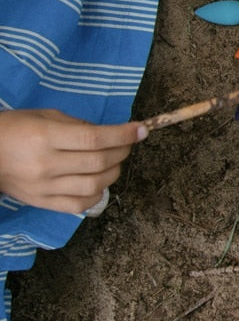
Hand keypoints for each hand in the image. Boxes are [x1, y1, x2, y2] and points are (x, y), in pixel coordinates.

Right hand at [0, 110, 144, 214]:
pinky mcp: (42, 203)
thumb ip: (78, 125)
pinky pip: (79, 205)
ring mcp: (44, 187)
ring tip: (114, 162)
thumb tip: (110, 134)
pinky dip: (97, 194)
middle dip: (122, 151)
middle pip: (98, 162)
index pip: (94, 139)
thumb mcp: (44, 116)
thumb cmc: (15, 129)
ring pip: (94, 185)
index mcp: (46, 137)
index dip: (123, 135)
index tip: (142, 130)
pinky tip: (99, 182)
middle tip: (127, 144)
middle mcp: (46, 164)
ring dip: (114, 172)